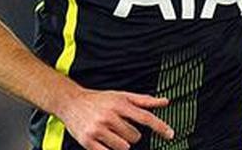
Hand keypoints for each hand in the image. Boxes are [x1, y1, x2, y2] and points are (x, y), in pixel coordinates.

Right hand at [57, 88, 173, 149]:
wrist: (71, 102)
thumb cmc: (99, 100)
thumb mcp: (121, 96)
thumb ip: (144, 101)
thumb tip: (165, 101)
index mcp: (119, 104)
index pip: (145, 117)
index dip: (160, 127)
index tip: (170, 134)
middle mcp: (109, 116)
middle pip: (135, 137)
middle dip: (130, 134)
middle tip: (119, 126)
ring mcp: (98, 130)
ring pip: (124, 147)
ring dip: (120, 143)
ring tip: (110, 133)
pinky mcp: (88, 142)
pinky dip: (110, 149)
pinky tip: (104, 140)